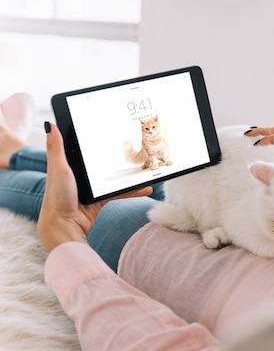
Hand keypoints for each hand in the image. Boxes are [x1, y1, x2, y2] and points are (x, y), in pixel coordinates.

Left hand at [37, 122, 152, 251]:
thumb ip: (56, 148)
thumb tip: (50, 124)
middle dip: (118, 158)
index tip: (111, 130)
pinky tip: (144, 189)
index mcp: (69, 164)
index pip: (84, 147)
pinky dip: (131, 192)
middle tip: (135, 148)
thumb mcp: (58, 168)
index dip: (96, 138)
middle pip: (102, 163)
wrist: (64, 226)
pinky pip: (118, 193)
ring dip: (128, 176)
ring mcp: (91, 188)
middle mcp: (80, 175)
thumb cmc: (57, 197)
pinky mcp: (99, 200)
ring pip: (113, 178)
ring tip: (143, 169)